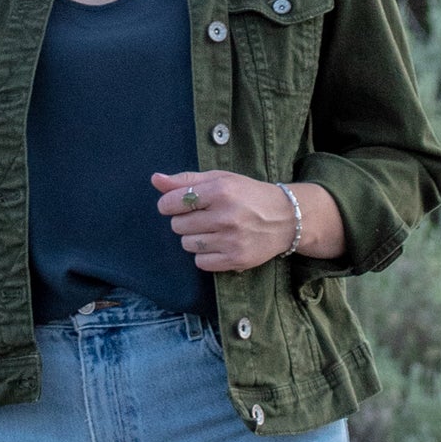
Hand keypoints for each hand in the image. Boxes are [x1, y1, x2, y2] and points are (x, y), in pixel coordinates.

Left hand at [151, 169, 344, 272]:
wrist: (286, 218)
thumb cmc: (248, 195)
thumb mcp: (220, 179)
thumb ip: (186, 179)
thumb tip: (155, 179)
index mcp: (221, 191)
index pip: (173, 202)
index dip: (169, 204)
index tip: (177, 205)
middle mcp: (226, 216)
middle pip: (178, 225)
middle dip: (185, 221)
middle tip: (204, 217)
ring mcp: (231, 240)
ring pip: (187, 244)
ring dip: (194, 238)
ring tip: (212, 230)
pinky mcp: (236, 259)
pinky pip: (201, 262)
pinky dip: (204, 255)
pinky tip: (218, 244)